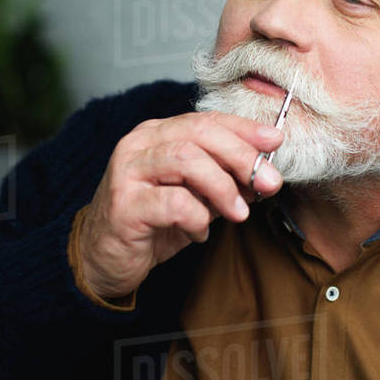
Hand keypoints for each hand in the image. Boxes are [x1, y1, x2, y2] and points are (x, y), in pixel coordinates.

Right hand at [76, 111, 284, 299]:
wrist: (104, 260)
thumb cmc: (152, 224)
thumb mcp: (195, 197)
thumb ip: (223, 181)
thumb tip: (264, 173)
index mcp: (157, 134)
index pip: (206, 119)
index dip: (244, 129)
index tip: (275, 141)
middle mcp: (139, 144)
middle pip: (198, 133)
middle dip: (241, 156)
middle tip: (268, 182)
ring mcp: (127, 172)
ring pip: (185, 159)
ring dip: (222, 187)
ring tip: (238, 213)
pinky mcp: (123, 205)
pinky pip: (173, 203)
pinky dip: (196, 218)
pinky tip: (198, 233)